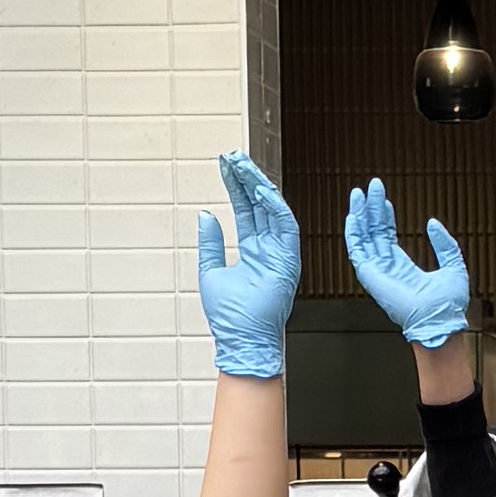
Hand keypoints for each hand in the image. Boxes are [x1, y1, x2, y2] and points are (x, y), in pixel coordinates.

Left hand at [194, 148, 302, 378]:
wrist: (243, 340)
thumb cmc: (229, 316)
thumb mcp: (210, 272)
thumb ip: (211, 243)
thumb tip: (206, 215)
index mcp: (252, 250)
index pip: (245, 209)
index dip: (235, 186)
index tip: (225, 165)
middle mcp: (268, 247)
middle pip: (258, 204)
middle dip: (246, 178)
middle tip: (232, 156)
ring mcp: (280, 252)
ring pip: (272, 209)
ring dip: (258, 185)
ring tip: (242, 164)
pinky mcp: (289, 259)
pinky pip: (285, 225)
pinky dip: (274, 205)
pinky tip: (260, 188)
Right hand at [343, 177, 474, 354]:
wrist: (441, 320)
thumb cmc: (449, 303)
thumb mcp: (453, 265)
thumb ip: (444, 243)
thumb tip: (432, 222)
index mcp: (402, 267)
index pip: (387, 235)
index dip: (384, 215)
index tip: (384, 198)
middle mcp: (386, 268)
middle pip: (373, 232)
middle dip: (370, 208)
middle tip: (370, 186)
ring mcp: (377, 272)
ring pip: (363, 237)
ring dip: (359, 214)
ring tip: (358, 193)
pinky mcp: (371, 276)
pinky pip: (357, 251)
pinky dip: (353, 233)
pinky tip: (353, 216)